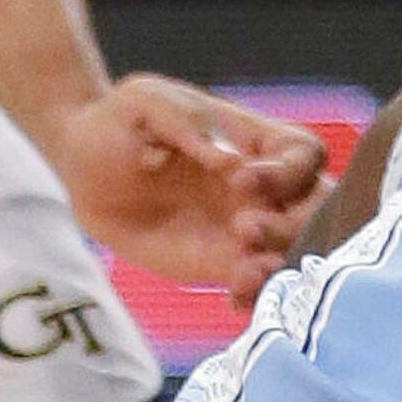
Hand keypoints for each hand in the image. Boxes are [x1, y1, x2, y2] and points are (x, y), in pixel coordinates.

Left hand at [44, 75, 327, 303]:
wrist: (84, 165)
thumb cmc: (122, 121)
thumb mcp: (146, 103)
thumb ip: (187, 122)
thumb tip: (232, 161)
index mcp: (261, 142)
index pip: (305, 157)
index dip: (286, 172)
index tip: (241, 180)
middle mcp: (269, 188)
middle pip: (317, 210)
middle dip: (294, 225)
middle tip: (246, 230)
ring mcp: (250, 230)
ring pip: (294, 252)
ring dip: (280, 266)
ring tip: (243, 273)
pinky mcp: (223, 265)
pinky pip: (257, 285)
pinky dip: (256, 295)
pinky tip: (233, 298)